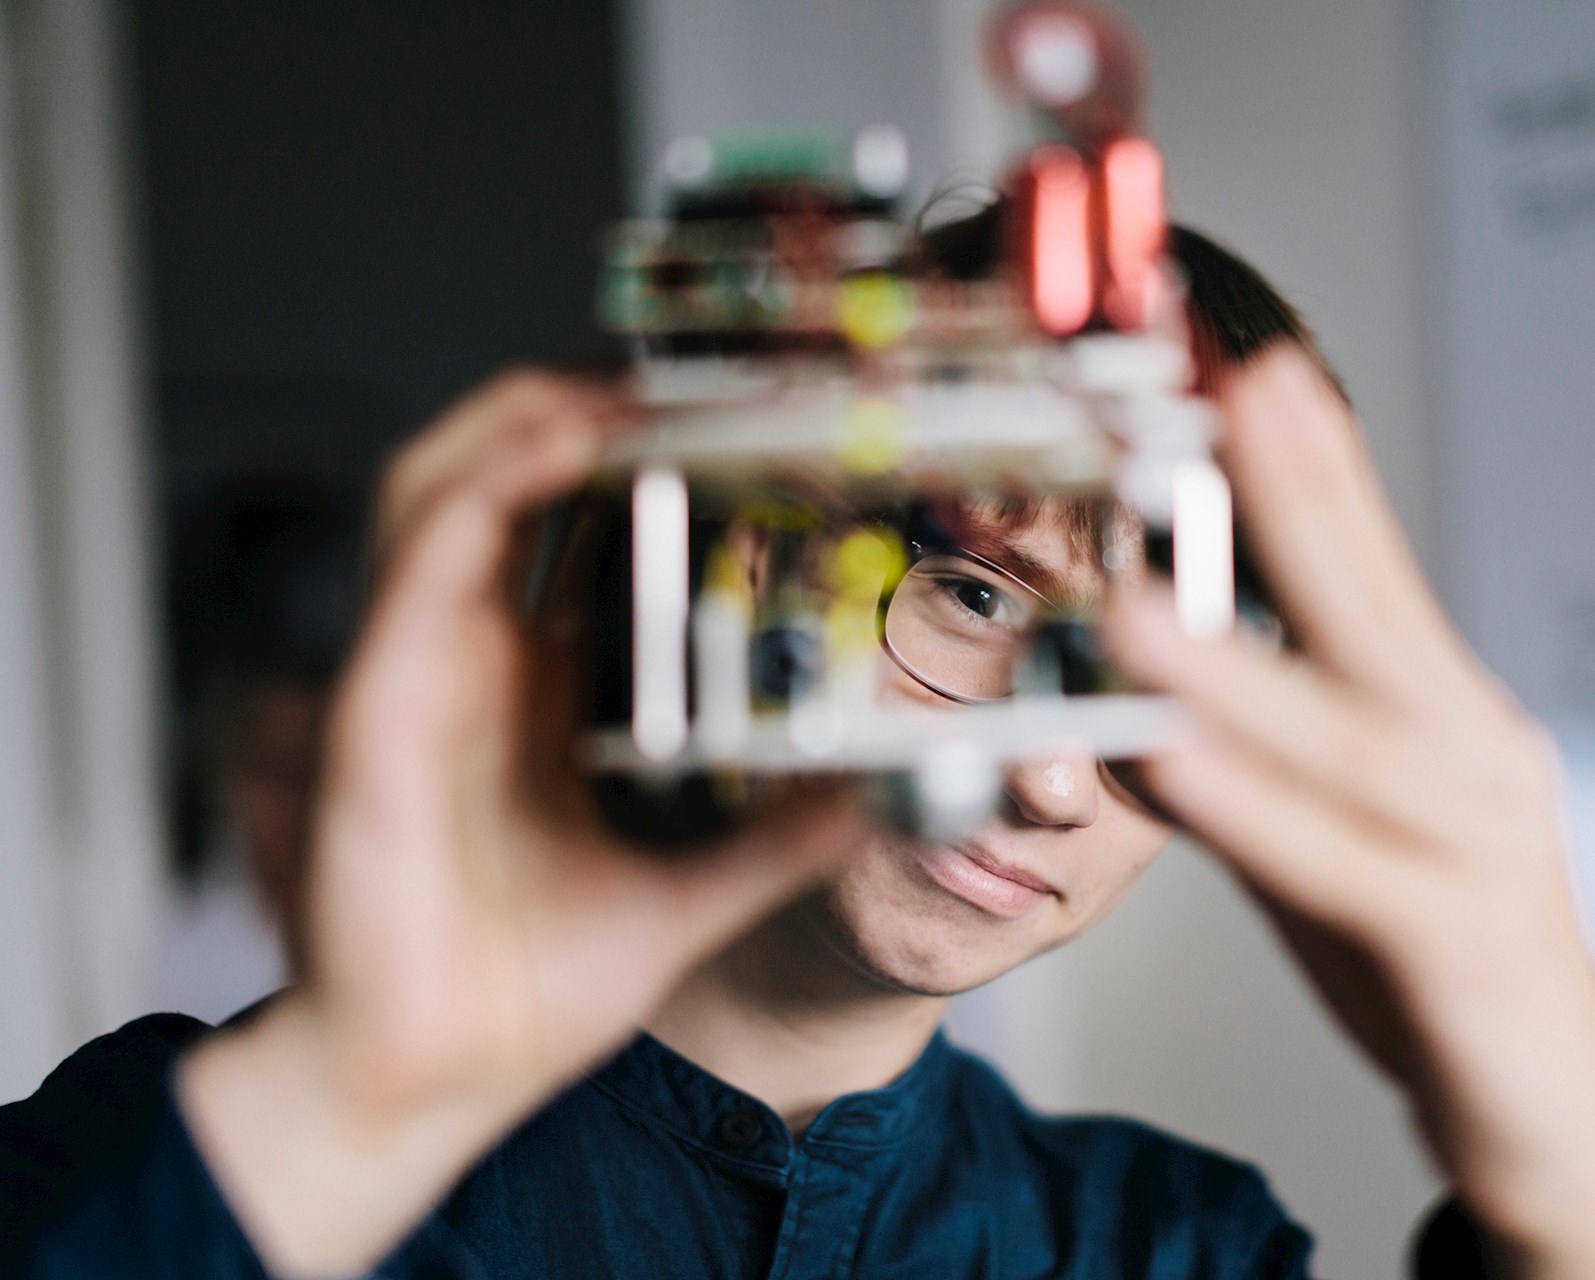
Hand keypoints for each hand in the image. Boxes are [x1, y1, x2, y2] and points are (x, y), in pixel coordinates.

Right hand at [178, 370, 866, 1277]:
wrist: (437, 1080)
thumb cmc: (524, 992)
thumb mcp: (686, 896)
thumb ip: (775, 846)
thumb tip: (868, 803)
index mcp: (534, 691)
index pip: (572, 534)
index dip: (635, 463)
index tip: (722, 421)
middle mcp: (474, 661)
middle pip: (500, 478)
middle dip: (575, 406)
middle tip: (675, 372)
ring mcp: (421, 670)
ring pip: (444, 481)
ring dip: (529, 414)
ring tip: (624, 381)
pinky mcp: (381, 699)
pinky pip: (425, 553)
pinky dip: (488, 481)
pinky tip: (562, 443)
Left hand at [1106, 349, 1594, 1278]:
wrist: (1548, 1108)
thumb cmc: (1429, 950)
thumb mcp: (1334, 835)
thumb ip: (1255, 766)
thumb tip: (1149, 700)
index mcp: (1443, 714)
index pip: (1369, 566)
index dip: (1311, 462)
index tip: (1247, 363)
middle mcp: (1471, 757)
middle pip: (1376, 607)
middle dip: (1303, 493)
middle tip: (1232, 387)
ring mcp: (1474, 848)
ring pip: (1348, 738)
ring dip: (1238, 664)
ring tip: (1139, 601)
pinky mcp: (1454, 947)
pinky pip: (1339, 870)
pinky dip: (1255, 811)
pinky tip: (1177, 762)